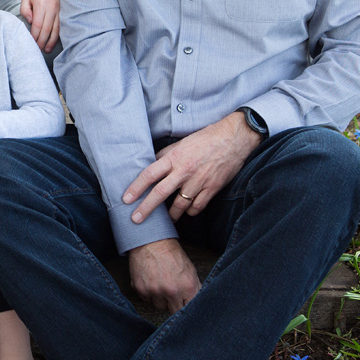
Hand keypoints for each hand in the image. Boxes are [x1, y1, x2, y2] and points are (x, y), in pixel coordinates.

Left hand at [20, 0, 60, 52]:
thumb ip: (24, 9)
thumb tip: (29, 21)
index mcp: (41, 5)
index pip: (37, 24)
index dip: (34, 35)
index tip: (31, 42)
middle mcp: (51, 9)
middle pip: (46, 29)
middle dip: (41, 41)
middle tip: (37, 50)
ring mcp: (59, 11)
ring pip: (55, 30)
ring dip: (50, 41)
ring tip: (46, 50)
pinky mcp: (64, 13)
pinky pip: (61, 27)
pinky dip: (58, 36)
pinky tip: (54, 42)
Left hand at [123, 112, 260, 222]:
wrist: (233, 139)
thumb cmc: (205, 139)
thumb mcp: (181, 143)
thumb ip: (166, 155)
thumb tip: (151, 164)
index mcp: (174, 157)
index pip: (149, 174)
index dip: (136, 187)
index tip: (126, 198)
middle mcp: (184, 171)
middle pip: (160, 193)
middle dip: (146, 208)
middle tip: (136, 219)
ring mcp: (198, 181)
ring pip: (179, 205)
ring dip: (171, 215)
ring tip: (166, 220)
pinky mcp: (212, 188)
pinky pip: (197, 206)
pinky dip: (191, 211)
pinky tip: (187, 211)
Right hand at [128, 239, 200, 312]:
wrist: (151, 241)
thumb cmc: (171, 254)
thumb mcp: (190, 270)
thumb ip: (194, 288)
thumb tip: (196, 302)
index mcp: (187, 287)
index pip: (188, 309)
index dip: (185, 305)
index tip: (182, 303)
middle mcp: (171, 291)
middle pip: (173, 311)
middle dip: (172, 303)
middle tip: (170, 291)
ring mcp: (155, 291)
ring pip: (159, 306)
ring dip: (159, 298)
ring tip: (160, 282)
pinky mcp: (141, 289)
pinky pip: (146, 299)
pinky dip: (148, 292)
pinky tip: (150, 279)